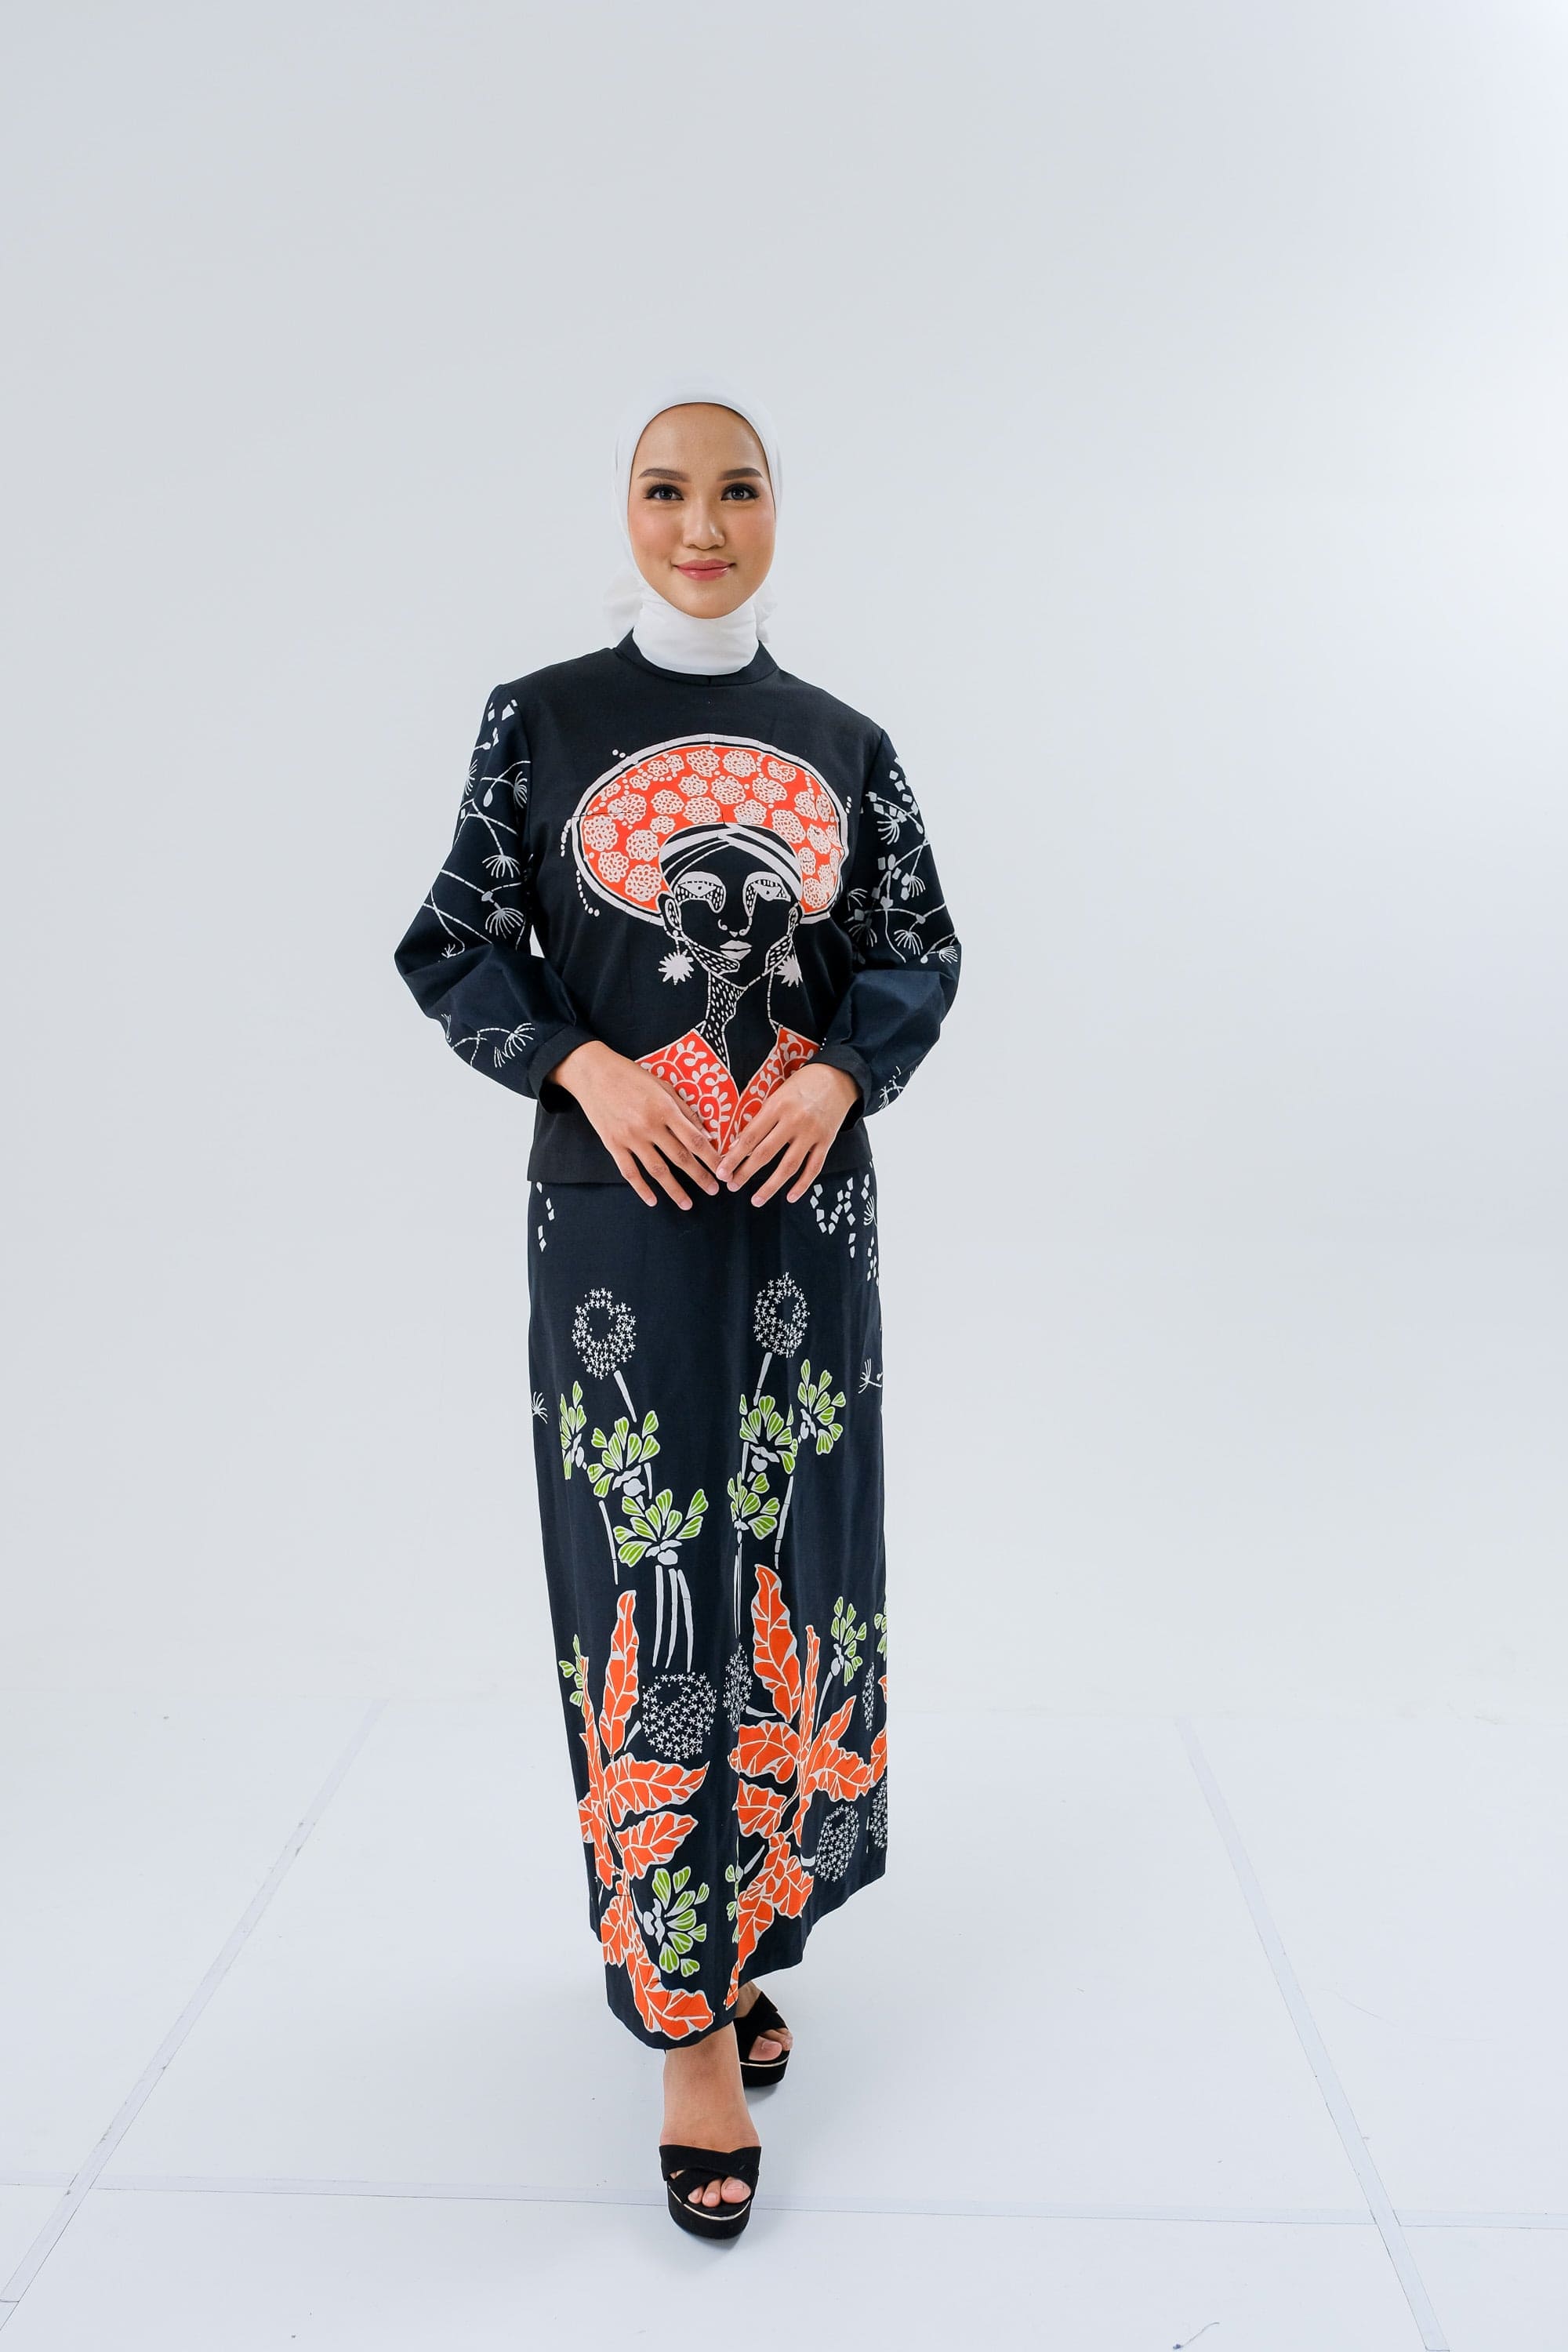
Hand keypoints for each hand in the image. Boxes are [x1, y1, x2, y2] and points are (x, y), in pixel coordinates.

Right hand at [546, 1041, 721, 1208]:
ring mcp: (630, 1137)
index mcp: (665, 1108)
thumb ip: (684, 1110)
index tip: (723, 1170)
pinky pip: (629, 1172)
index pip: (695, 1140)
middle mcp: (649, 1125)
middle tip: (714, 1190)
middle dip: (700, 1177)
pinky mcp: (612, 1144)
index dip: (711, 1158)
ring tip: (687, 1204)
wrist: (593, 1073)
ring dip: (674, 1190)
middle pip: (680, 1158)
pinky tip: (652, 1200)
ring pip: (657, 1170)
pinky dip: (641, 1189)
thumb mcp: (663, 1085)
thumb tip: (705, 1134)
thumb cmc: (631, 1076)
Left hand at [715, 1061, 861, 1205]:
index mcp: (777, 1106)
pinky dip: (802, 1185)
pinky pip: (814, 1168)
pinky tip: (790, 1197)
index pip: (750, 1137)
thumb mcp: (777, 1094)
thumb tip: (740, 1144)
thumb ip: (761, 1117)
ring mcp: (812, 1133)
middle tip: (732, 1185)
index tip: (721, 1171)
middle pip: (765, 1154)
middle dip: (745, 1173)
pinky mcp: (827, 1141)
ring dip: (770, 1186)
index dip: (734, 1157)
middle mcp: (794, 1121)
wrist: (837, 1077)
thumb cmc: (801, 1084)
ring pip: (789, 1166)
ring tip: (756, 1200)